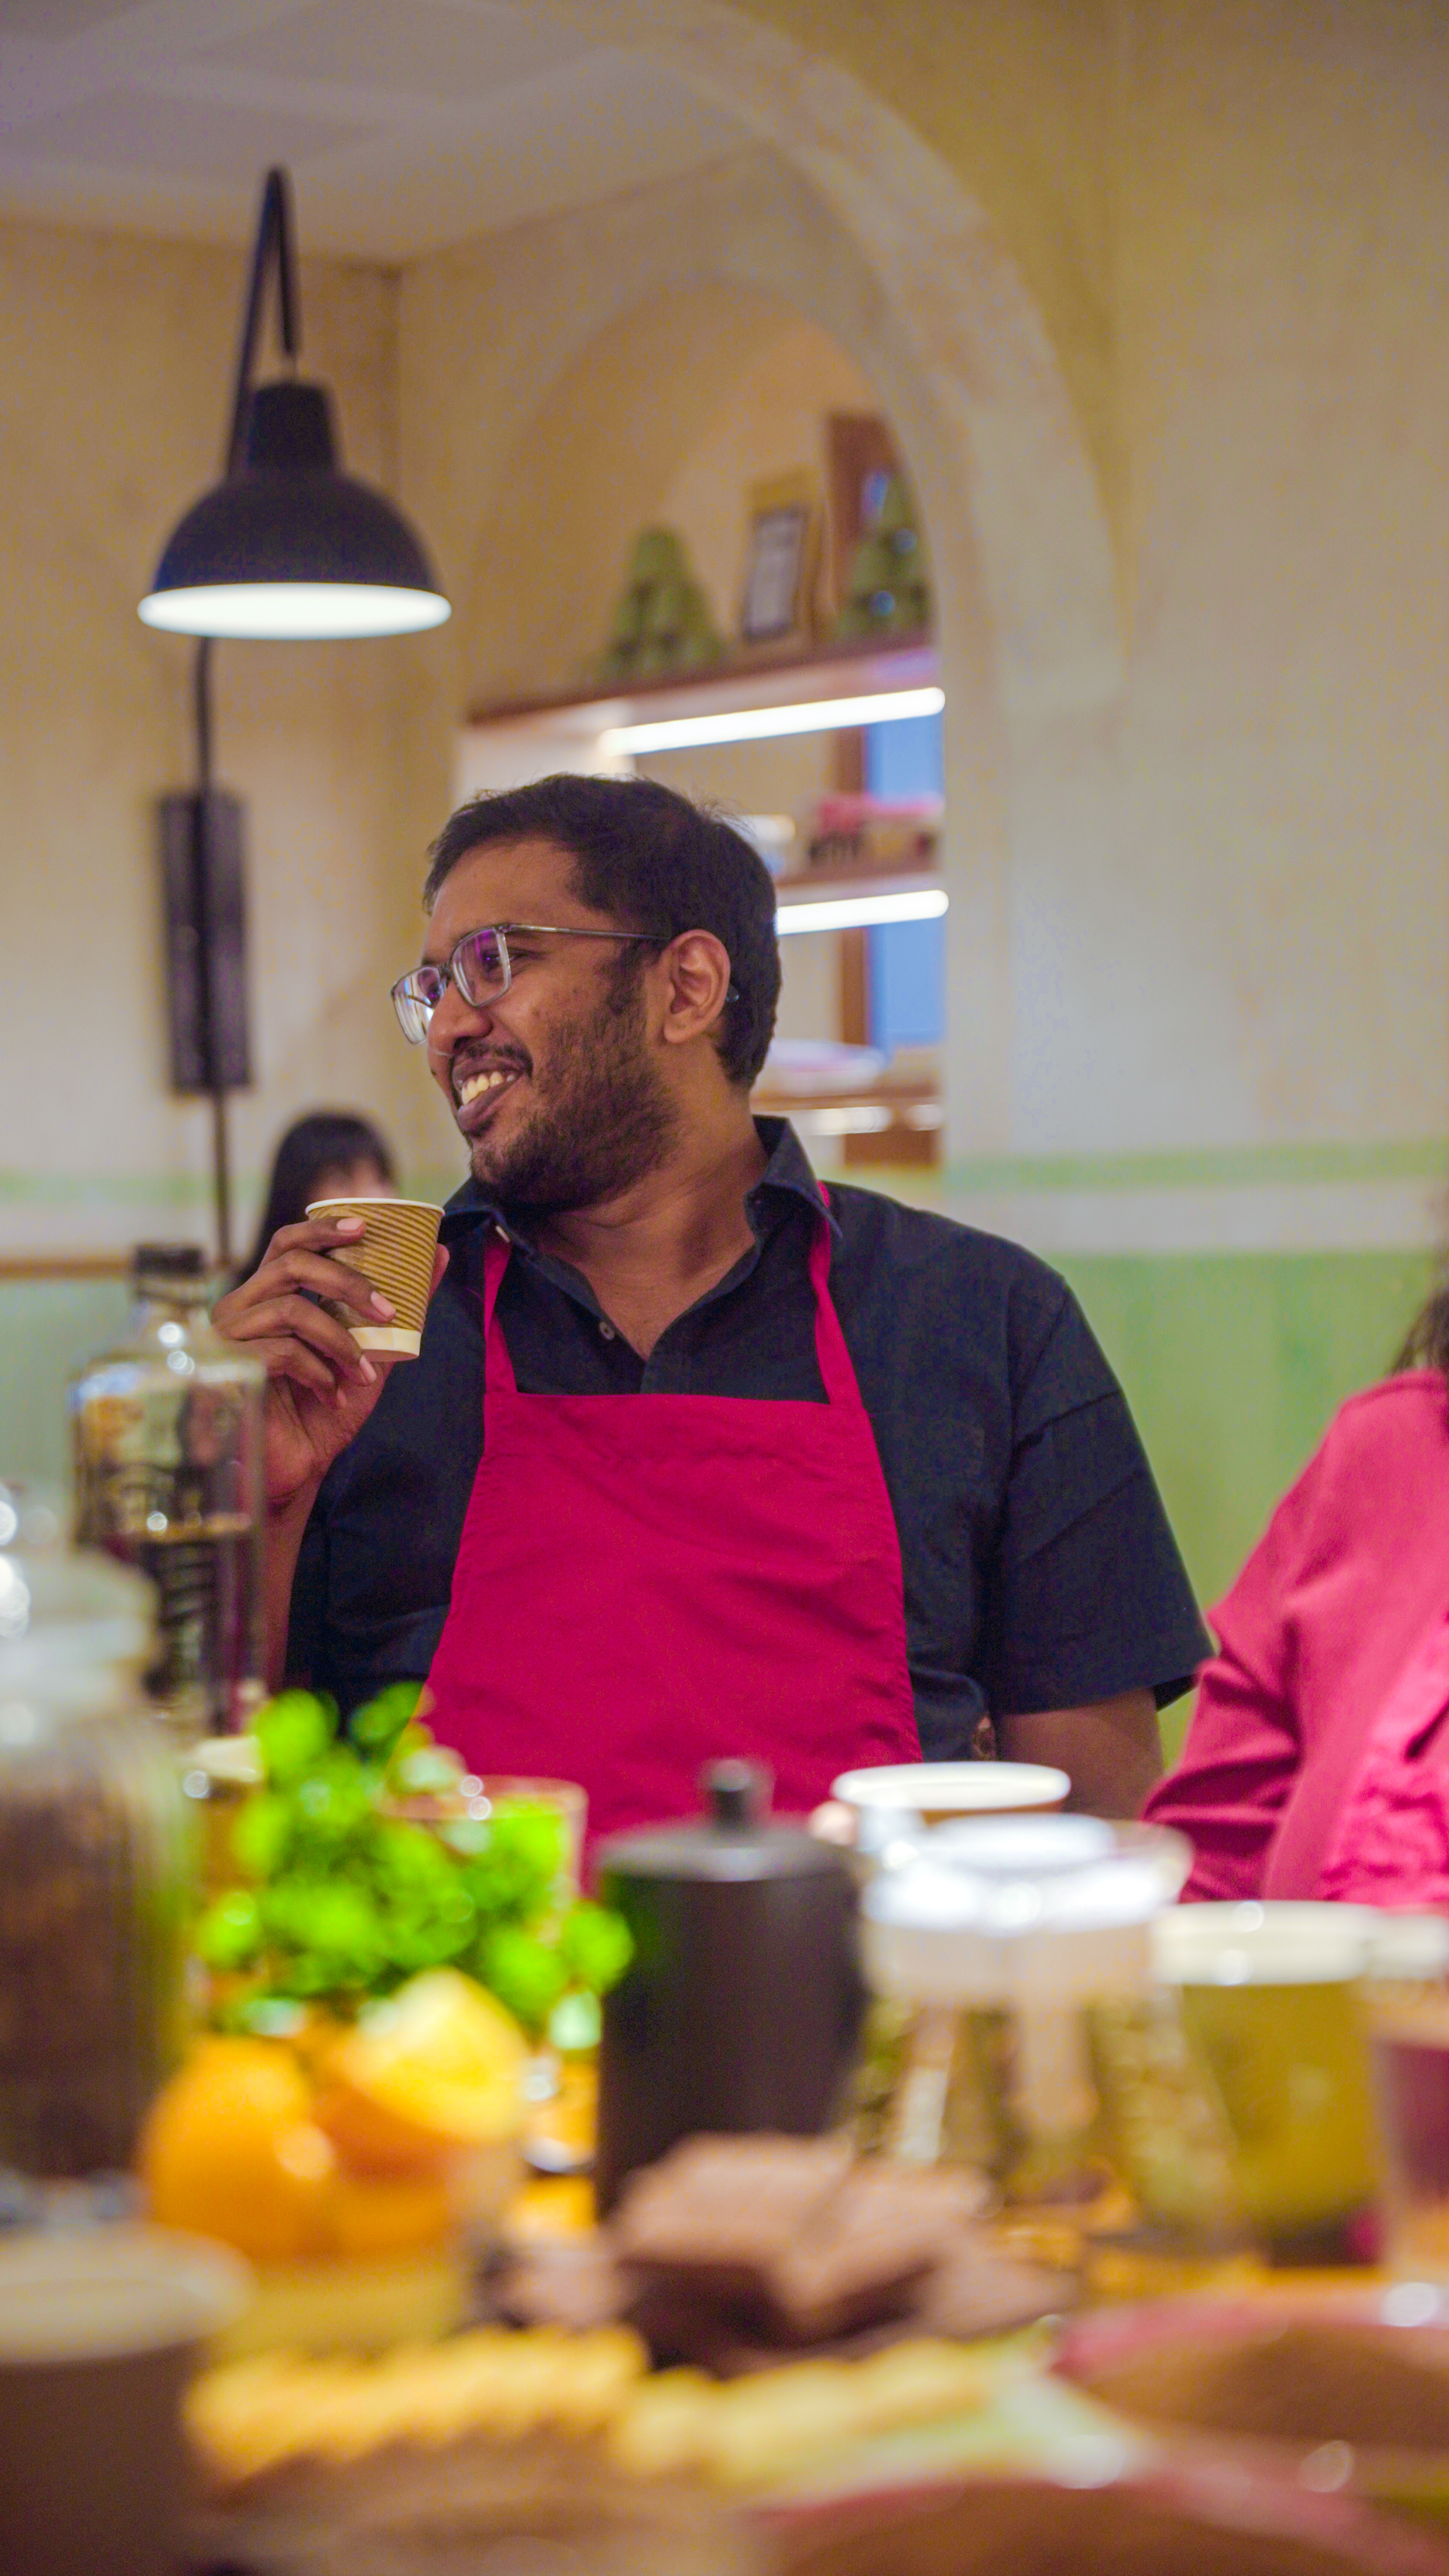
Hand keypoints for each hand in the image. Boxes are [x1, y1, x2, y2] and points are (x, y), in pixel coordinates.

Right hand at [213, 1216, 448, 1512]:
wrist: (299, 1465)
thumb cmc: (328, 1407)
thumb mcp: (372, 1351)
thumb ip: (399, 1306)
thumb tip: (437, 1254)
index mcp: (269, 1296)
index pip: (288, 1243)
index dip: (323, 1228)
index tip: (365, 1225)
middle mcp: (242, 1308)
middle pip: (291, 1263)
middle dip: (346, 1281)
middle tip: (386, 1309)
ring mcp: (229, 1337)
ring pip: (291, 1308)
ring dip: (340, 1339)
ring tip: (363, 1370)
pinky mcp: (229, 1369)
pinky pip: (281, 1351)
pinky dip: (319, 1371)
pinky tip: (334, 1393)